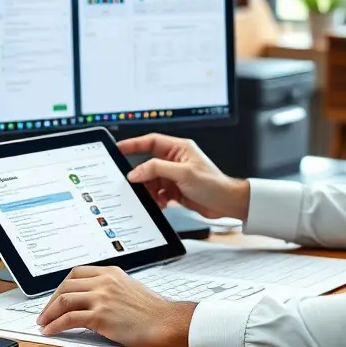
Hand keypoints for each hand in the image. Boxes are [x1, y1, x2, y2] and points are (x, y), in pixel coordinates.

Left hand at [36, 266, 195, 346]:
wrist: (166, 322)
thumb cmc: (152, 310)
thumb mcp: (129, 288)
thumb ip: (110, 287)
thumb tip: (92, 297)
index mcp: (111, 272)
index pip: (76, 273)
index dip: (62, 286)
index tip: (56, 297)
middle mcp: (104, 282)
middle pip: (66, 285)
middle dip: (51, 300)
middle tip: (46, 312)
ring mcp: (101, 298)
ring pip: (63, 300)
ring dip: (49, 313)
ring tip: (44, 323)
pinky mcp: (100, 316)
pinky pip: (68, 319)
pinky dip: (55, 325)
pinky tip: (51, 331)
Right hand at [119, 133, 249, 220]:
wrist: (227, 204)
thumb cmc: (214, 184)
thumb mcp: (183, 174)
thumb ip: (157, 169)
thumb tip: (136, 171)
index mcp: (179, 148)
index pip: (150, 142)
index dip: (133, 144)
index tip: (118, 148)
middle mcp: (175, 160)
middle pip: (148, 164)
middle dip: (141, 175)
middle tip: (131, 183)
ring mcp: (175, 176)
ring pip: (151, 180)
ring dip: (149, 190)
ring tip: (152, 197)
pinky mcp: (175, 190)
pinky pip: (157, 192)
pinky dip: (156, 199)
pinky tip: (161, 203)